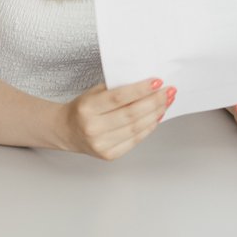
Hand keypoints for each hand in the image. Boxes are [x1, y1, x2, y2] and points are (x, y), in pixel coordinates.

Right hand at [58, 78, 173, 159]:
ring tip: (167, 102)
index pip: (119, 98)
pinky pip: (135, 140)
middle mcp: (93, 128)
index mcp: (87, 109)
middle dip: (155, 101)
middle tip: (169, 91)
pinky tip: (157, 116)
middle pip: (131, 114)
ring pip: (136, 128)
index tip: (158, 81)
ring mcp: (100, 144)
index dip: (141, 89)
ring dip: (156, 113)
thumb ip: (118, 87)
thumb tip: (149, 83)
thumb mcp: (95, 92)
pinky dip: (149, 127)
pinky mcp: (108, 155)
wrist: (66, 130)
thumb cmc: (84, 108)